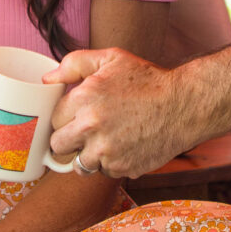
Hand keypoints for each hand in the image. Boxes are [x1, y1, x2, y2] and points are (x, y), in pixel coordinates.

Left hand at [43, 46, 202, 179]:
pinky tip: (124, 147)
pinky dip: (110, 164)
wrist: (184, 106)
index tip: (75, 115)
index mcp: (84, 99)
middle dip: (68, 139)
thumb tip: (47, 79)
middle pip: (57, 146)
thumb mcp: (111, 59)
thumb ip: (74, 64)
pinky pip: (104, 172)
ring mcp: (107, 152)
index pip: (53, 120)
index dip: (64, 117)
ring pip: (79, 164)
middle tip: (84, 131)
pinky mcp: (123, 168)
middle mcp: (91, 128)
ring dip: (87, 155)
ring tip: (104, 140)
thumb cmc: (148, 80)